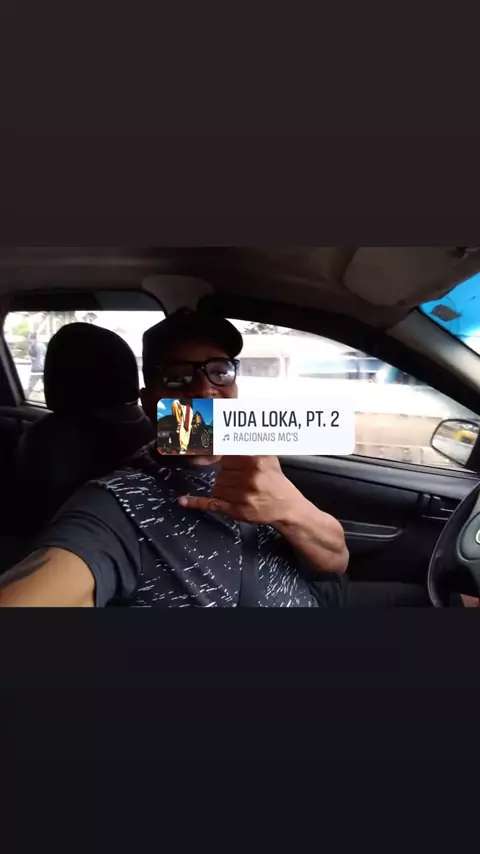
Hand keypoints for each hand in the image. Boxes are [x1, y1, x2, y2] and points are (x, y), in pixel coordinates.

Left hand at [178, 455, 299, 524]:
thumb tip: (230, 430)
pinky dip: (196, 503)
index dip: (222, 457)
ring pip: (216, 486)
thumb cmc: (275, 480)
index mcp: (256, 460)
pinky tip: (184, 501)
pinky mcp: (236, 510)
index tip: (215, 456)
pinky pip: (211, 504)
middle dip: (226, 474)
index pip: (226, 455)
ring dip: (222, 487)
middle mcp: (249, 477)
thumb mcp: (267, 457)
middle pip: (220, 471)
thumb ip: (249, 445)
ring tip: (238, 489)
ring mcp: (242, 495)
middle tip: (240, 478)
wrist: (287, 507)